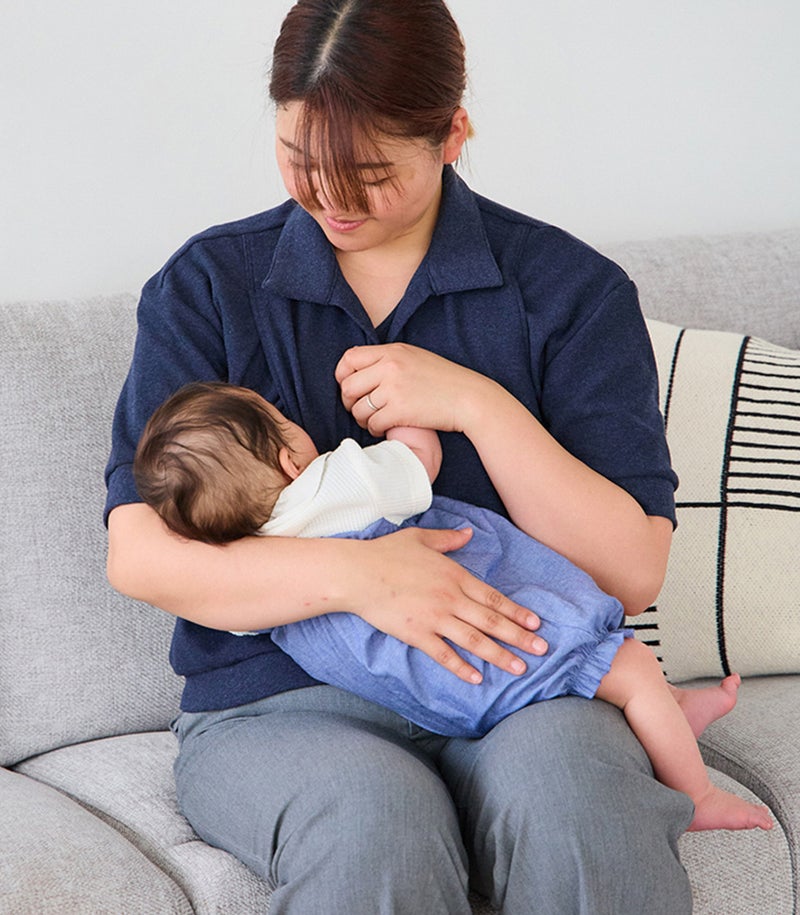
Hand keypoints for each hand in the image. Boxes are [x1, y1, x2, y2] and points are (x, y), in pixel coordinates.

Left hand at [335, 343, 483, 435]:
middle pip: (349, 386)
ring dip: (362, 419)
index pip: (350, 358)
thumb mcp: (415, 358)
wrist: (469, 398)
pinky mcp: (400, 410)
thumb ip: (389, 360)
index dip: (343, 375)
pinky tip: (385, 428)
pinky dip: (375, 429)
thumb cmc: (444, 381)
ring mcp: (394, 389)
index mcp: (392, 351)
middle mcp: (390, 367)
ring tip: (373, 420)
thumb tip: (361, 371)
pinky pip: (373, 423)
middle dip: (349, 401)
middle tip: (359, 409)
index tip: (350, 387)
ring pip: (358, 408)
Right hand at [347, 526, 547, 682]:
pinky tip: (477, 678)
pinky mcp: (417, 634)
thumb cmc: (386, 553)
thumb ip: (448, 538)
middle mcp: (450, 598)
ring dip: (499, 655)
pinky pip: (444, 654)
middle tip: (542, 650)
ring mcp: (434, 618)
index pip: (493, 597)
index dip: (516, 611)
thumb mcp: (420, 538)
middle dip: (519, 637)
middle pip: (491, 620)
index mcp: (454, 575)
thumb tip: (468, 534)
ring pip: (474, 640)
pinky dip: (462, 667)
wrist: (357, 573)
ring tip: (520, 668)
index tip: (535, 623)